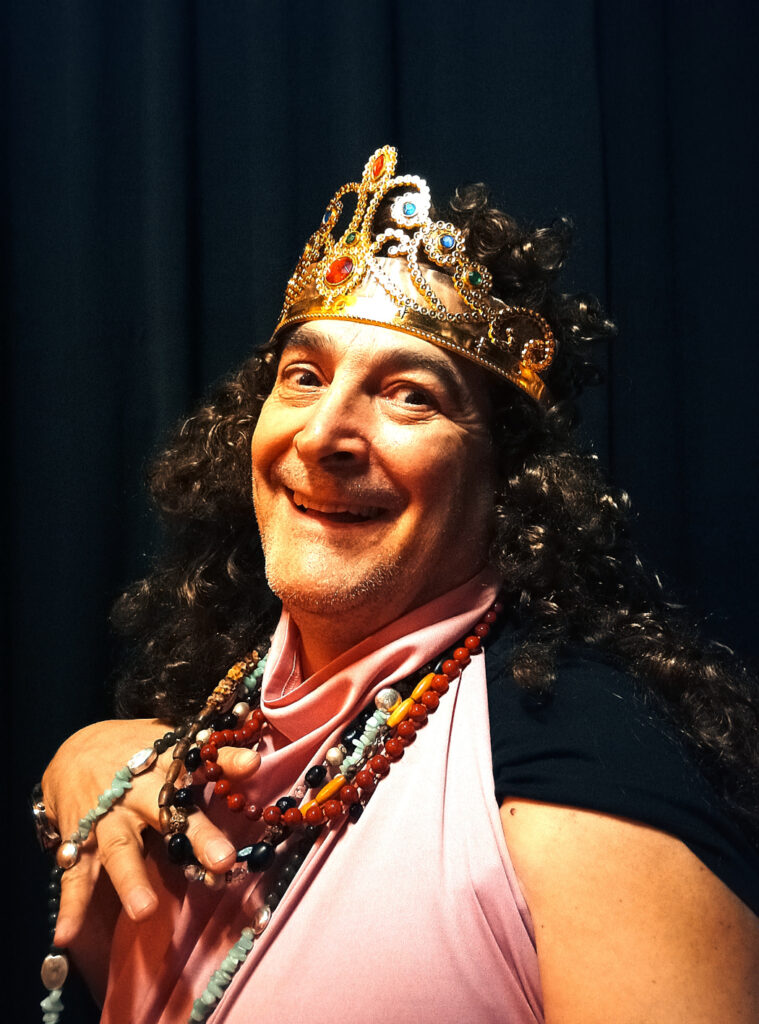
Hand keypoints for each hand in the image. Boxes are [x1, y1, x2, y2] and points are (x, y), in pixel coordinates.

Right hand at [41, 719, 259, 945]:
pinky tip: (67, 935)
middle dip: (196, 836)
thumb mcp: (172, 739)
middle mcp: (136, 790)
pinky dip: (72, 905)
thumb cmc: (137, 748)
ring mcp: (106, 817)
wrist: (74, 750)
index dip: (227, 761)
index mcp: (165, 761)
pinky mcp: (80, 840)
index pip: (201, 758)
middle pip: (167, 812)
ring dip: (131, 879)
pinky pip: (75, 875)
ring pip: (120, 848)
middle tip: (223, 860)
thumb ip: (212, 752)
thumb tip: (256, 754)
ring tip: (145, 910)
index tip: (252, 765)